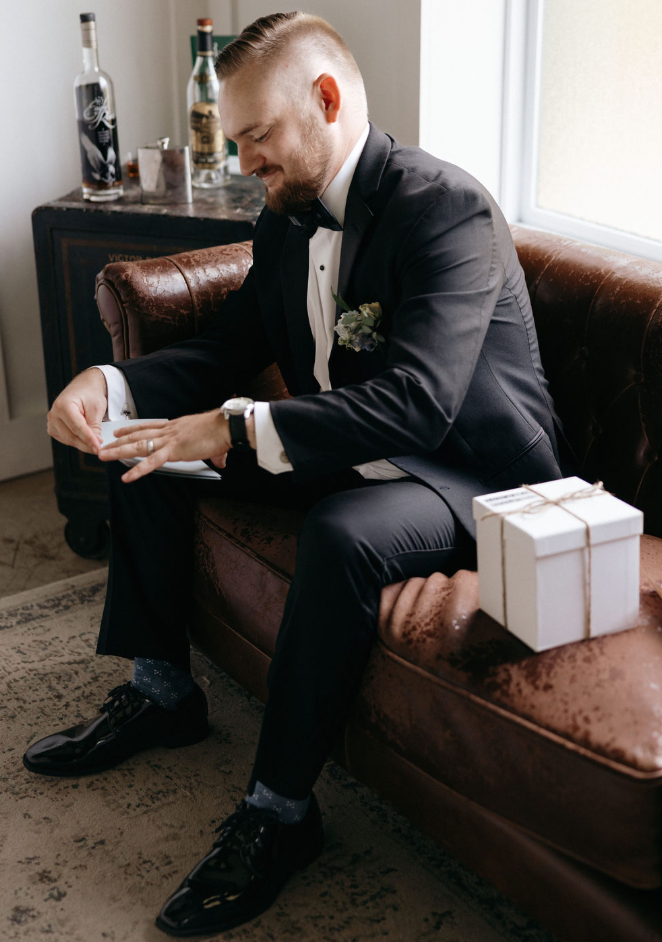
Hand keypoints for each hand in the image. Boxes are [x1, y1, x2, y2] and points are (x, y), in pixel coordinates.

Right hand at [47, 368, 107, 453]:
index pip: (77, 427)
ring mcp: (52, 422)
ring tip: (94, 441)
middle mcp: (54, 414)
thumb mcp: (96, 409)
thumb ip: (95, 427)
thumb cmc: (90, 394)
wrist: (84, 388)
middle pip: (72, 436)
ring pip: (69, 440)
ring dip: (82, 444)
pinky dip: (77, 441)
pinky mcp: (53, 428)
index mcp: (63, 405)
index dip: (89, 439)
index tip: (98, 448)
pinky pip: (66, 440)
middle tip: (100, 448)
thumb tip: (96, 444)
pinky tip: (85, 438)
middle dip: (87, 444)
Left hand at [98, 410, 231, 482]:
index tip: (119, 430)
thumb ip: (216, 455)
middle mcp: (169, 431)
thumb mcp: (214, 444)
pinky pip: (151, 462)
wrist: (226, 426)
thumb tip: (222, 462)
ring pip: (138, 446)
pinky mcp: (173, 451)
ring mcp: (169, 440)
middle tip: (103, 445)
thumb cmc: (222, 432)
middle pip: (138, 435)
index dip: (132, 428)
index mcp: (176, 427)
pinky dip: (137, 470)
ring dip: (119, 451)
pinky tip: (127, 477)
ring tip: (103, 455)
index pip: (149, 426)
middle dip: (118, 440)